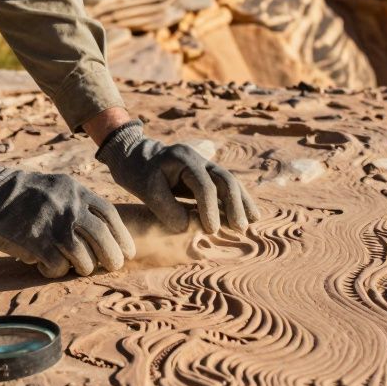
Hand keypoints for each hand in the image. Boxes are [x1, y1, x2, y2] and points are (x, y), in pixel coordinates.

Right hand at [0, 156, 135, 277]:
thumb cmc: (26, 193)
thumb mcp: (59, 187)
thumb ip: (81, 203)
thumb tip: (104, 230)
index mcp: (78, 192)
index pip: (110, 216)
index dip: (123, 237)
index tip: (127, 252)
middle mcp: (70, 208)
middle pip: (103, 240)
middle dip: (112, 258)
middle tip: (111, 267)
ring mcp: (54, 226)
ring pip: (84, 259)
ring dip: (83, 267)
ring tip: (75, 266)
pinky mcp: (37, 243)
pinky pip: (57, 267)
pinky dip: (55, 271)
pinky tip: (47, 266)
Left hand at [96, 120, 259, 233]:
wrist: (133, 155)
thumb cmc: (137, 173)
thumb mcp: (145, 190)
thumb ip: (167, 209)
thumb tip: (190, 226)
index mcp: (183, 159)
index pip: (204, 185)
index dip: (210, 209)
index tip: (211, 230)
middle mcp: (199, 158)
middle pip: (225, 180)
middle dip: (234, 205)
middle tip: (240, 228)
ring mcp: (205, 164)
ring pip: (230, 182)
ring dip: (242, 202)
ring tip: (252, 222)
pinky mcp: (205, 174)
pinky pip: (224, 187)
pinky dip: (236, 200)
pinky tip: (247, 214)